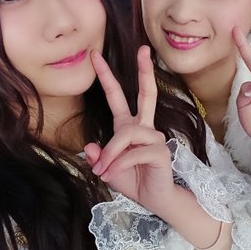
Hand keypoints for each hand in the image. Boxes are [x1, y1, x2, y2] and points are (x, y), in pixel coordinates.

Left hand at [84, 45, 174, 213]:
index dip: (106, 76)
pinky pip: (133, 153)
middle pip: (146, 94)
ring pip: (127, 133)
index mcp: (128, 126)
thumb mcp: (107, 169)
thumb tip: (89, 147)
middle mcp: (144, 127)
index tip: (95, 56)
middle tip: (144, 49)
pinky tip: (112, 174)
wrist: (155, 200)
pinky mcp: (160, 151)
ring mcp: (155, 137)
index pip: (117, 96)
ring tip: (103, 170)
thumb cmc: (133, 181)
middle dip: (144, 71)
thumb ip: (98, 157)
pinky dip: (119, 164)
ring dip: (111, 153)